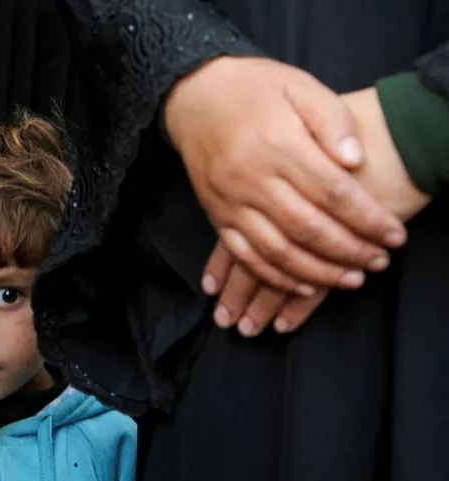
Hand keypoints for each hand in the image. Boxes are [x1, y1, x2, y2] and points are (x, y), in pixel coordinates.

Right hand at [205, 86, 430, 335]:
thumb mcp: (301, 86)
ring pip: (277, 251)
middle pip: (307, 228)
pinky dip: (275, 277)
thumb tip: (355, 162)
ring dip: (317, 273)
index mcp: (277, 143)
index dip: (367, 219)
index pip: (332, 192)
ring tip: (350, 280)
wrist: (194, 95)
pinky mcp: (216, 215)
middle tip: (378, 262)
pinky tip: (303, 286)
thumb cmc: (255, 89)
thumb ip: (332, 121)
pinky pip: (245, 256)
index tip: (394, 235)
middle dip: (349, 251)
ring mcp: (230, 201)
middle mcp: (251, 178)